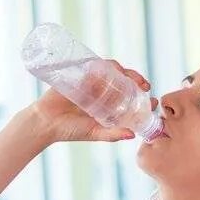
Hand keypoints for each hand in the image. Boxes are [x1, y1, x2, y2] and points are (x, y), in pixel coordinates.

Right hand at [26, 59, 157, 143]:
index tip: (153, 100)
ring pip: (111, 70)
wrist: (45, 123)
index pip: (130, 96)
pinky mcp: (78, 74)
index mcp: (108, 104)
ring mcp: (91, 81)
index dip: (143, 96)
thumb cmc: (70, 131)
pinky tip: (110, 69)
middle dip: (136, 79)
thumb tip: (133, 135)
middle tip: (144, 86)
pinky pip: (94, 65)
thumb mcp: (94, 133)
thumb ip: (112, 134)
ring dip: (123, 71)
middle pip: (123, 79)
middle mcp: (102, 90)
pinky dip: (103, 65)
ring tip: (129, 77)